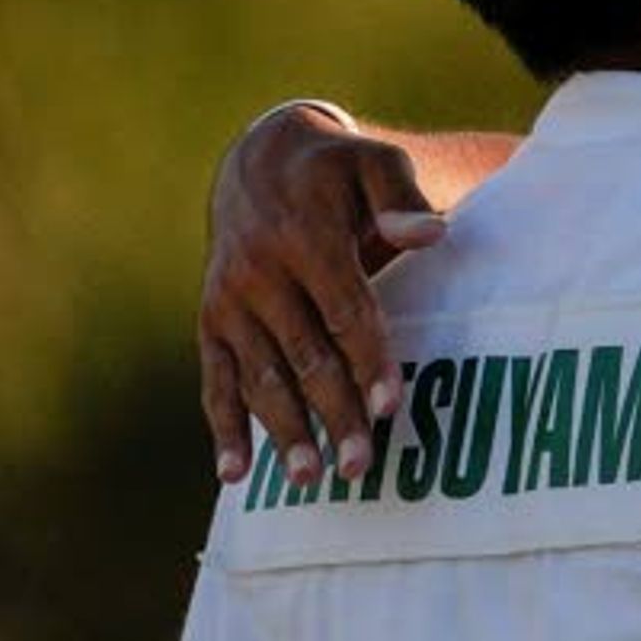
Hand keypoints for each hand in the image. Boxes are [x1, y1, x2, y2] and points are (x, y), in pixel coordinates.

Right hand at [199, 103, 445, 484]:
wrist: (261, 162)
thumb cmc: (338, 170)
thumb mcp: (374, 164)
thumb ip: (401, 199)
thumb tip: (429, 234)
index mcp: (304, 235)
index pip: (343, 309)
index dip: (367, 360)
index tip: (389, 407)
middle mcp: (258, 272)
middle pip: (304, 354)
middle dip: (332, 413)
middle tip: (359, 465)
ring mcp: (228, 300)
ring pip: (259, 376)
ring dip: (283, 431)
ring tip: (310, 479)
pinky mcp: (210, 320)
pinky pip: (215, 379)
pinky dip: (224, 427)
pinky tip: (234, 474)